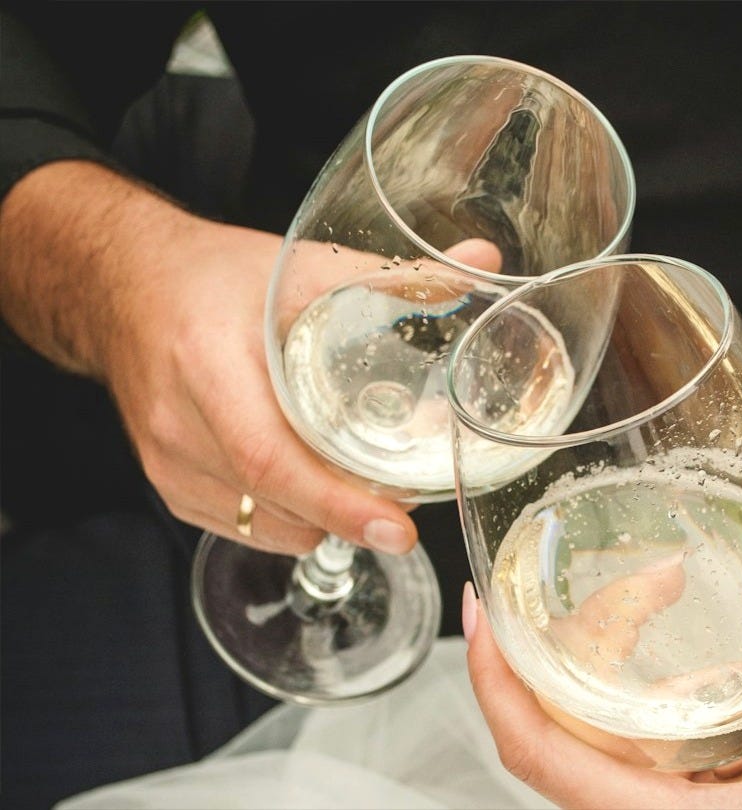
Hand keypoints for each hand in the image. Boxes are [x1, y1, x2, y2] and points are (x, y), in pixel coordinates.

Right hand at [0, 159, 499, 555]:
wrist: (124, 287)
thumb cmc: (214, 276)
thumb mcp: (303, 266)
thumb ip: (395, 275)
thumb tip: (483, 266)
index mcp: (208, 362)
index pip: (271, 457)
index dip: (337, 502)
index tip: (397, 528)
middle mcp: (180, 422)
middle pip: (275, 501)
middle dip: (349, 515)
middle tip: (405, 507)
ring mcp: (166, 461)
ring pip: (264, 525)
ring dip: (322, 521)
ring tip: (365, 490)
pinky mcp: (166, 483)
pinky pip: (241, 526)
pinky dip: (289, 520)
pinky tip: (316, 492)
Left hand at [462, 561, 741, 809]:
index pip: (529, 745)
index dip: (491, 678)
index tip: (480, 610)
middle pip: (564, 712)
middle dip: (589, 632)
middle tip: (647, 578)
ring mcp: (645, 806)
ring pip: (605, 724)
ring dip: (631, 663)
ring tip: (671, 600)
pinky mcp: (671, 802)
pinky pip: (647, 742)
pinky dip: (671, 699)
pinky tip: (722, 677)